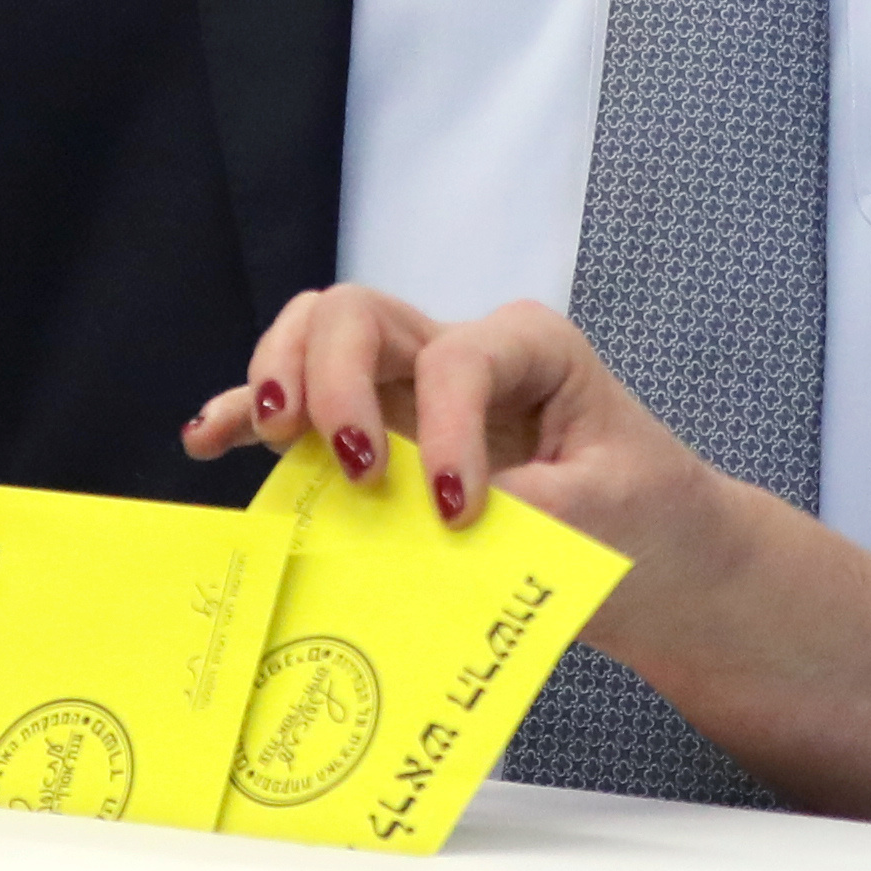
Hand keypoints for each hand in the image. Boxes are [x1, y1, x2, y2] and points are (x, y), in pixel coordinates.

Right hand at [187, 286, 731, 593]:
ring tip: (269, 433)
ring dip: (281, 379)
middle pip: (360, 315)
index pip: (458, 360)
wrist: (661, 555)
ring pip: (318, 338)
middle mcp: (458, 351)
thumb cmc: (645, 520)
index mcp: (530, 348)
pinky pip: (301, 408)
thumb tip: (425, 524)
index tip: (460, 513)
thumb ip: (516, 511)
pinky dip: (250, 413)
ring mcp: (409, 390)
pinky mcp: (381, 435)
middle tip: (355, 466)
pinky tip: (209, 437)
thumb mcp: (603, 514)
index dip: (446, 433)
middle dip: (334, 378)